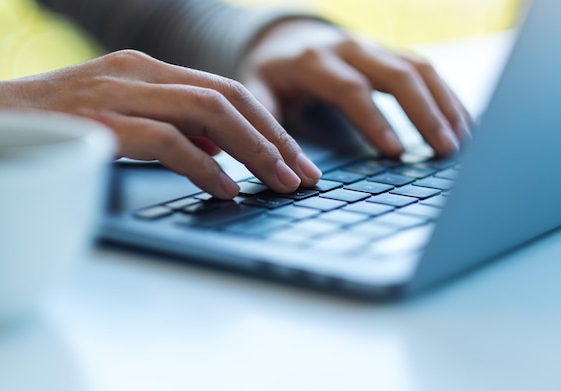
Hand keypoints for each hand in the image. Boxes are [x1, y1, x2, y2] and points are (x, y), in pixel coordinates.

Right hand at [0, 50, 321, 198]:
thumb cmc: (53, 126)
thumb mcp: (121, 119)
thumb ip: (171, 128)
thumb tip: (221, 152)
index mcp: (147, 70)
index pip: (224, 91)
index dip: (268, 126)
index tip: (296, 159)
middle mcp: (139, 72)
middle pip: (227, 98)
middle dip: (274, 138)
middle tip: (304, 175)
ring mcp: (119, 92)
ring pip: (207, 112)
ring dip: (253, 151)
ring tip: (281, 183)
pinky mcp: (99, 120)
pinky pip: (166, 140)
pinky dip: (203, 166)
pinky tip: (227, 189)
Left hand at [239, 19, 471, 157]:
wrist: (287, 35)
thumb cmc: (272, 71)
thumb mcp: (257, 88)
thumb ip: (267, 119)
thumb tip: (287, 165)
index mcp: (315, 61)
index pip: (351, 89)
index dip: (374, 119)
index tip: (396, 152)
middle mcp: (351, 49)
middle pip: (397, 74)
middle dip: (424, 112)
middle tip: (444, 150)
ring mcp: (374, 48)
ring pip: (419, 69)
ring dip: (444, 105)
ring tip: (462, 143)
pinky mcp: (390, 54)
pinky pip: (426, 70)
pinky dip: (447, 97)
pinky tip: (462, 124)